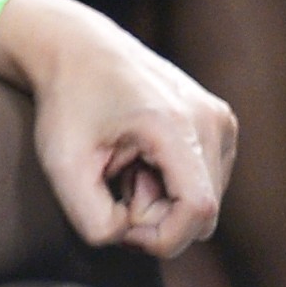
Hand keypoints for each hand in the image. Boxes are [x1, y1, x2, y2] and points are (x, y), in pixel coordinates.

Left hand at [1, 0, 236, 258]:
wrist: (81, 49)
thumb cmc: (69, 103)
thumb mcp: (63, 166)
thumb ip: (92, 219)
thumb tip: (128, 236)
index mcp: (178, 126)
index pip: (197, 211)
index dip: (159, 237)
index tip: (117, 224)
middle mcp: (214, 121)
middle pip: (202, 212)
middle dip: (157, 218)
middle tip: (116, 185)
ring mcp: (222, 120)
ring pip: (206, 202)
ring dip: (164, 202)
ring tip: (128, 168)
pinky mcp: (220, 124)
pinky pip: (207, 182)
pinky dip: (173, 185)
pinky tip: (143, 159)